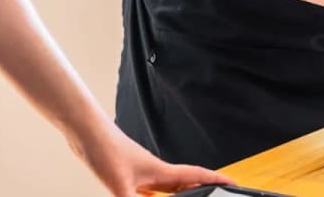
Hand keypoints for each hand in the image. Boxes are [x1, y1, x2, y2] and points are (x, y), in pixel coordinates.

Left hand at [69, 119, 235, 195]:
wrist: (87, 133)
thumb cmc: (105, 150)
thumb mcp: (119, 185)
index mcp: (161, 172)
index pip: (197, 177)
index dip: (218, 180)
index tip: (235, 183)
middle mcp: (156, 172)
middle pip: (188, 184)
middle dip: (205, 189)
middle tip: (220, 194)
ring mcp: (144, 173)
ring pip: (171, 188)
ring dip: (184, 194)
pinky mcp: (130, 176)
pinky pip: (153, 191)